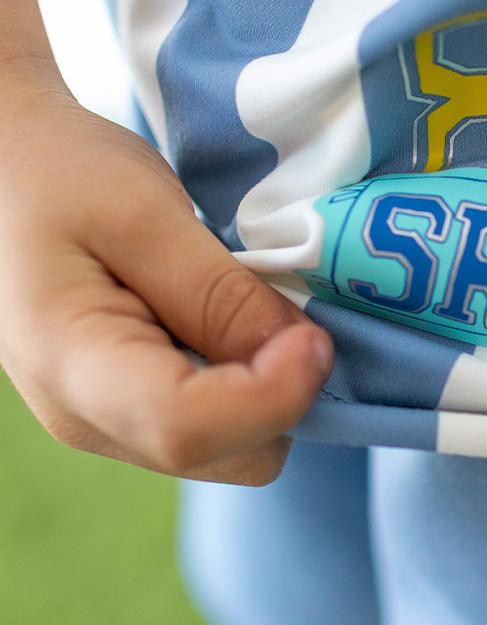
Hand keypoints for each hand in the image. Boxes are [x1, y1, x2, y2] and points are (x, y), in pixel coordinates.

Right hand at [0, 83, 332, 484]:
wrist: (6, 169)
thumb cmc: (62, 174)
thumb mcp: (145, 215)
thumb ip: (221, 294)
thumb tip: (304, 356)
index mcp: (72, 367)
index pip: (189, 429)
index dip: (275, 395)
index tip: (317, 337)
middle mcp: (86, 418)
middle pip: (226, 455)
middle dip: (281, 395)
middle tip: (293, 313)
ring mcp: (106, 421)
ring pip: (230, 449)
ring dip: (266, 388)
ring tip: (251, 306)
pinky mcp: (129, 407)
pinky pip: (215, 424)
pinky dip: (245, 382)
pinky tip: (231, 321)